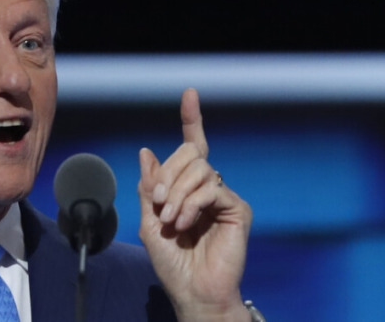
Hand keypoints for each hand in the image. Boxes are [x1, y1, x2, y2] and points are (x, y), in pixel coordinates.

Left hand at [137, 88, 251, 321]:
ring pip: (200, 169)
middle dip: (168, 174)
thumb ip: (149, 187)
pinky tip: (184, 223)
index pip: (191, 147)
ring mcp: (224, 197)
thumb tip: (147, 151)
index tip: (189, 94)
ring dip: (177, 193)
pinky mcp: (238, 209)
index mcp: (186, 188)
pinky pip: (212, 188)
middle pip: (190, 154)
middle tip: (158, 202)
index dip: (191, 119)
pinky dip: (192, 203)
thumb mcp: (149, 221)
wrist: (192, 291)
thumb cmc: (171, 262)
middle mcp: (207, 187)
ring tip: (170, 220)